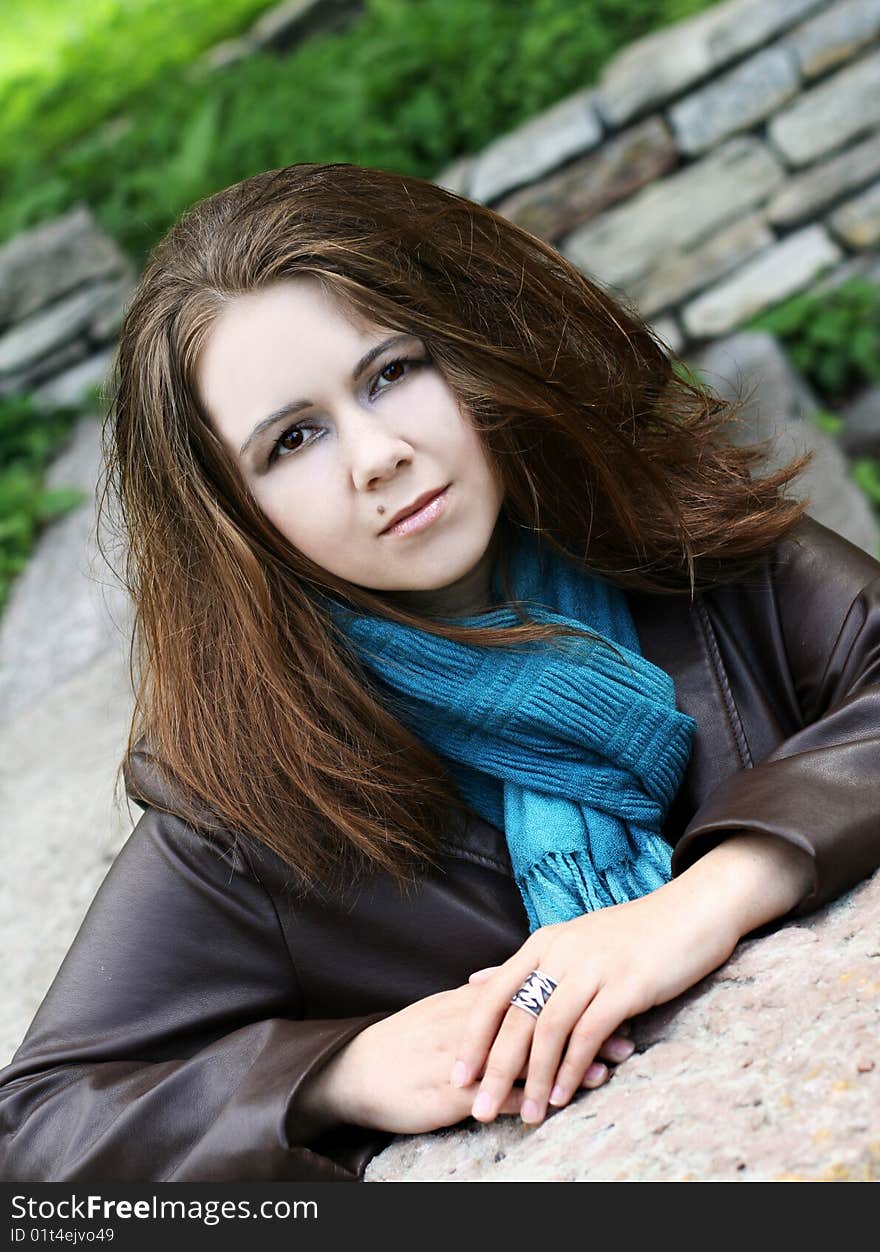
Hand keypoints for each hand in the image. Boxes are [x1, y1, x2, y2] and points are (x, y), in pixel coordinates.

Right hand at [300, 978, 636, 1136]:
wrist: (353, 1072)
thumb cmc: (400, 1045)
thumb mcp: (438, 1014)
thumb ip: (475, 1003)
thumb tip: (510, 994)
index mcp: (466, 1000)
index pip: (527, 991)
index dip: (569, 995)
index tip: (607, 995)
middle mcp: (468, 1022)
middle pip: (536, 1018)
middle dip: (582, 1025)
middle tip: (627, 1029)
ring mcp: (461, 1056)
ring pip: (525, 1054)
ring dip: (569, 1061)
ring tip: (610, 1066)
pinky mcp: (451, 1091)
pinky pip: (499, 1093)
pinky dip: (534, 1096)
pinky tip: (562, 1101)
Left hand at [450, 882, 739, 1126]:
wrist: (690, 912)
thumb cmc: (632, 934)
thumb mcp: (572, 941)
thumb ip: (530, 965)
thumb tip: (481, 981)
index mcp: (542, 943)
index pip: (493, 994)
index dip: (472, 1037)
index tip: (458, 1075)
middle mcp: (560, 952)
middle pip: (515, 1017)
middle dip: (494, 1068)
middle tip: (479, 1108)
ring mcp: (592, 967)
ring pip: (548, 1030)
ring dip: (534, 1079)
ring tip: (527, 1116)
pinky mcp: (625, 985)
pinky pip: (588, 1033)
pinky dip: (571, 1068)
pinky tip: (563, 1095)